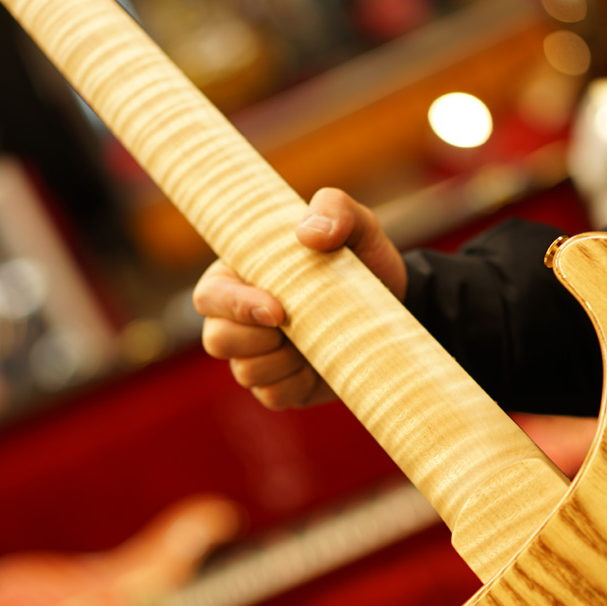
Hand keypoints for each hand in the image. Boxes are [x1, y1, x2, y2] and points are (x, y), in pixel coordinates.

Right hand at [192, 188, 406, 409]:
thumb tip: (309, 234)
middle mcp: (239, 318)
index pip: (208, 297)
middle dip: (257, 340)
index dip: (233, 307)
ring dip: (284, 361)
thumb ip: (334, 209)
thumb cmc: (364, 258)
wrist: (397, 305)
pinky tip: (321, 362)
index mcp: (241, 276)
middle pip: (217, 340)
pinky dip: (298, 383)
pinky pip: (272, 396)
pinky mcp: (280, 386)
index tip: (278, 311)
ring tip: (317, 339)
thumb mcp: (358, 224)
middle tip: (298, 326)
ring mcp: (257, 356)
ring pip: (246, 372)